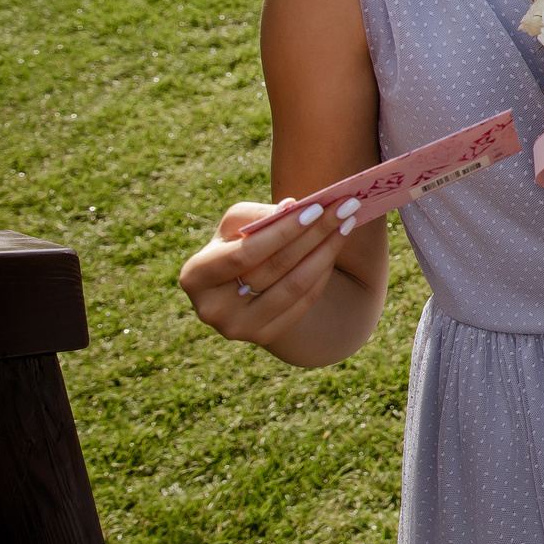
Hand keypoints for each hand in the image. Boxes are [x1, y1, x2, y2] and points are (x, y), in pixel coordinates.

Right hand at [177, 196, 366, 349]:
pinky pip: (303, 302)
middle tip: (346, 207)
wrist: (239, 284)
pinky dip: (323, 273)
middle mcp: (212, 309)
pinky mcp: (264, 335)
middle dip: (314, 234)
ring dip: (326, 252)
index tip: (318, 207)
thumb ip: (258, 215)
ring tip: (348, 224)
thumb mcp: (234, 225)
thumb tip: (291, 208)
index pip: (245, 253)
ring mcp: (238, 327)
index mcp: (195, 276)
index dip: (283, 231)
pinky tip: (336, 248)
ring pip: (293, 287)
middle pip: (275, 268)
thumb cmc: (237, 244)